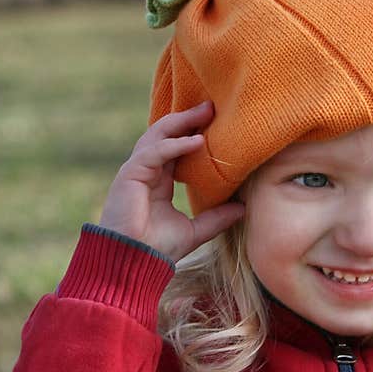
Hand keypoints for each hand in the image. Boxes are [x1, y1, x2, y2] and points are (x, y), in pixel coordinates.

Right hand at [98, 101, 244, 261]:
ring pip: (157, 136)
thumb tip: (243, 208)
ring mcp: (135, 172)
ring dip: (181, 123)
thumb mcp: (195, 231)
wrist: (133, 264)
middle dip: (187, 119)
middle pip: (165, 134)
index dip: (193, 133)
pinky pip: (154, 152)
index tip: (216, 122)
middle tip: (211, 107)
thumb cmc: (158, 250)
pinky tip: (196, 142)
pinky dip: (174, 145)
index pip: (175, 148)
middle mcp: (145, 172)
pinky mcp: (129, 176)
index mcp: (158, 182)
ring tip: (205, 113)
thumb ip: (217, 218)